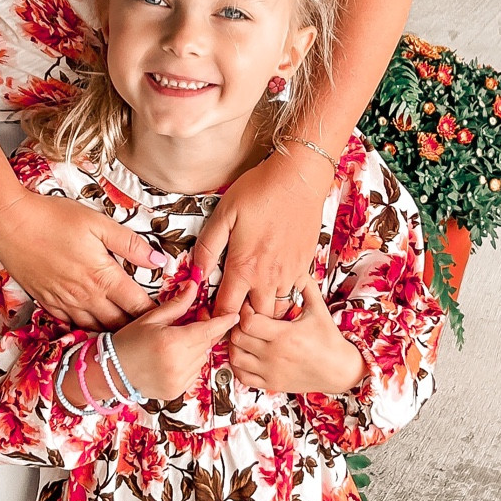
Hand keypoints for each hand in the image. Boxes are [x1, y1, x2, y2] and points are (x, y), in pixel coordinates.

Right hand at [0, 188, 165, 328]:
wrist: (9, 224)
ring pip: (96, 329)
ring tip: (130, 338)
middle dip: (139, 331)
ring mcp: (64, 303)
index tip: (171, 319)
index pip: (138, 306)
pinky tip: (95, 329)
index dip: (157, 315)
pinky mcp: (47, 303)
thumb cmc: (53, 218)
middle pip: (120, 325)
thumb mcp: (98, 223)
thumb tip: (159, 259)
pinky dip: (87, 330)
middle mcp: (85, 297)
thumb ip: (130, 244)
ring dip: (114, 335)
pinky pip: (72, 325)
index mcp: (103, 277)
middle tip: (155, 333)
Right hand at [111, 276, 236, 402]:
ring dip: (196, 348)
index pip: (208, 331)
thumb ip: (177, 305)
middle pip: (207, 344)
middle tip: (193, 320)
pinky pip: (194, 373)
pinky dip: (189, 363)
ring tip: (177, 341)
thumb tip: (193, 286)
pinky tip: (173, 357)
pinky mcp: (177, 391)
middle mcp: (179, 364)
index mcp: (172, 343)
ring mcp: (179, 381)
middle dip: (205, 331)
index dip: (222, 322)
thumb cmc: (128, 342)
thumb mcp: (151, 319)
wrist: (111, 372)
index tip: (233, 316)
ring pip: (202, 358)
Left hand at [193, 147, 329, 318]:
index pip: (227, 312)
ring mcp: (289, 275)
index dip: (216, 320)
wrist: (299, 179)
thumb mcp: (223, 215)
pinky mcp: (304, 267)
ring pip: (276, 312)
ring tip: (251, 300)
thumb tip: (196, 274)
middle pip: (254, 321)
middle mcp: (268, 278)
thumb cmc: (260, 192)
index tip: (210, 316)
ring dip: (263, 312)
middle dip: (241, 321)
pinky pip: (293, 295)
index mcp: (244, 268)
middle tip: (231, 309)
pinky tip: (272, 284)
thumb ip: (207, 247)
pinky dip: (281, 297)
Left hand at [227, 275, 364, 395]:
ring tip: (244, 335)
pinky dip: (238, 364)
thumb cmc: (329, 339)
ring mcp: (271, 371)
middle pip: (238, 337)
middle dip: (237, 325)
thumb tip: (297, 267)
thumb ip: (306, 286)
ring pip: (235, 357)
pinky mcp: (271, 384)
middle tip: (244, 318)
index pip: (248, 322)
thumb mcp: (319, 310)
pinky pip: (242, 376)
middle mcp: (275, 355)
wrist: (339, 370)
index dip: (244, 311)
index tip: (250, 306)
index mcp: (285, 335)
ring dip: (235, 344)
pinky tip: (246, 353)